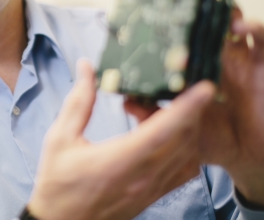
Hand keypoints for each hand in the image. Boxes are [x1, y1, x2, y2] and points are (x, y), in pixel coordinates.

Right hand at [28, 60, 215, 219]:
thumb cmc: (58, 182)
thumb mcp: (60, 138)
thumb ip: (79, 101)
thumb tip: (86, 67)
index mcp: (119, 161)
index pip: (163, 131)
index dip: (186, 108)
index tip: (205, 88)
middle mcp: (143, 177)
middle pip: (183, 139)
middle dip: (188, 109)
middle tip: (174, 89)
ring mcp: (152, 189)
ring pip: (187, 154)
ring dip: (186, 127)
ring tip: (165, 109)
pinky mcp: (154, 196)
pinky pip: (183, 171)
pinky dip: (186, 149)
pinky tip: (169, 135)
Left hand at [126, 9, 263, 208]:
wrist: (245, 156)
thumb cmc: (209, 135)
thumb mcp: (174, 125)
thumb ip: (152, 114)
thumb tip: (126, 101)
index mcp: (190, 64)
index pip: (178, 32)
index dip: (167, 14)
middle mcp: (213, 55)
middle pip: (204, 16)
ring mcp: (238, 58)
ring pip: (232, 18)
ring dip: (221, 1)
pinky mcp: (261, 68)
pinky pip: (261, 39)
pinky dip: (253, 27)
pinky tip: (240, 25)